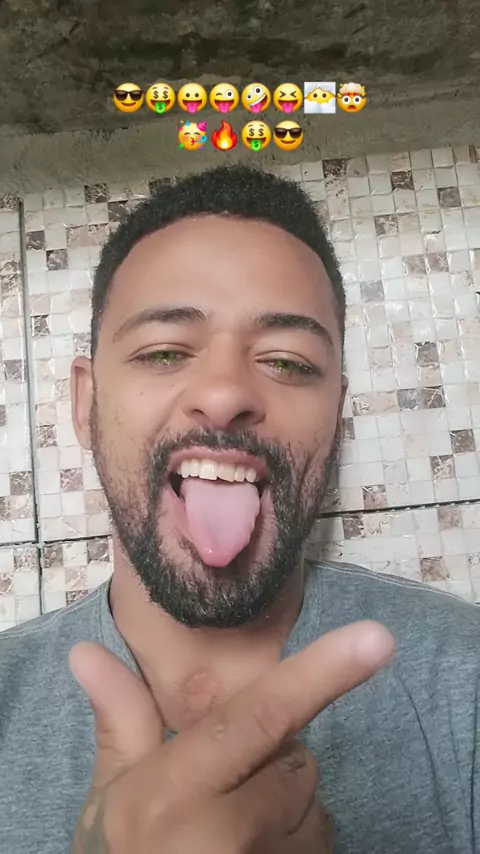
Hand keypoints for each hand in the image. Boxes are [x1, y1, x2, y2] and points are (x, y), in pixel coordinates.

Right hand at [69, 620, 394, 852]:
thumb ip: (122, 722)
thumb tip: (87, 651)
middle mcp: (233, 829)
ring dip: (284, 804)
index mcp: (179, 791)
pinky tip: (252, 852)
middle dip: (270, 760)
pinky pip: (318, 840)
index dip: (321, 674)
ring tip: (230, 831)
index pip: (260, 717)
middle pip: (294, 759)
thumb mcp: (113, 798)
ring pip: (311, 803)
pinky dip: (294, 838)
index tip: (376, 640)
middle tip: (220, 791)